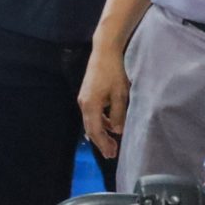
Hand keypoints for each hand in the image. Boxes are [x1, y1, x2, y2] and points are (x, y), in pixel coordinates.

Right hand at [77, 42, 129, 158]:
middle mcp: (84, 103)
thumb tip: (117, 130)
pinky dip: (101, 121)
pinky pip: (93, 113)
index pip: (96, 131)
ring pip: (92, 121)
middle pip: (91, 129)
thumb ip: (118, 114)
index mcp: (91, 105)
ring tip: (112, 142)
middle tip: (111, 154)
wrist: (105, 50)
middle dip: (101, 142)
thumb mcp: (120, 94)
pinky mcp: (87, 93)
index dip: (103, 144)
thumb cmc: (114, 71)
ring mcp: (84, 98)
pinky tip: (111, 124)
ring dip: (102, 132)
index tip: (111, 154)